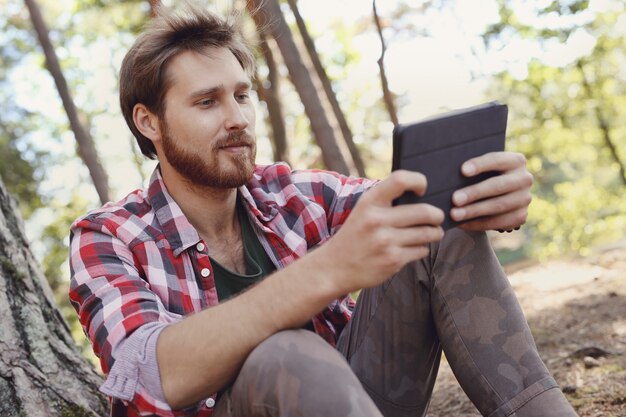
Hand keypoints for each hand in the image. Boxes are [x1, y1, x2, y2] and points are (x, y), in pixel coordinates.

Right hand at [321, 170, 443, 293]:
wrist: (335, 267)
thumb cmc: (354, 235)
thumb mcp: (362, 210)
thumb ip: (386, 200)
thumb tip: (422, 196)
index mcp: (369, 202)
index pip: (400, 180)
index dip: (418, 181)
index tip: (423, 189)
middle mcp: (377, 220)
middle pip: (425, 212)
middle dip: (437, 215)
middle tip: (438, 217)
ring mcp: (386, 242)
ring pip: (427, 233)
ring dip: (434, 233)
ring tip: (432, 233)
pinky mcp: (393, 261)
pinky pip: (421, 250)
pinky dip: (422, 249)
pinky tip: (412, 248)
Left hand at [450, 152, 532, 231]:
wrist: (498, 194)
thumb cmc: (482, 176)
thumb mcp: (482, 169)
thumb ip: (472, 170)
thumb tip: (448, 175)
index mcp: (515, 161)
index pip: (497, 160)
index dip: (480, 165)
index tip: (463, 170)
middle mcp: (524, 179)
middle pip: (498, 185)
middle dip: (475, 193)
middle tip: (455, 199)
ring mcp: (525, 199)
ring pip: (498, 206)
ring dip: (474, 211)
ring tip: (455, 215)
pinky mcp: (520, 217)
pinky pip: (498, 222)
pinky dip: (478, 224)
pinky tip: (462, 224)